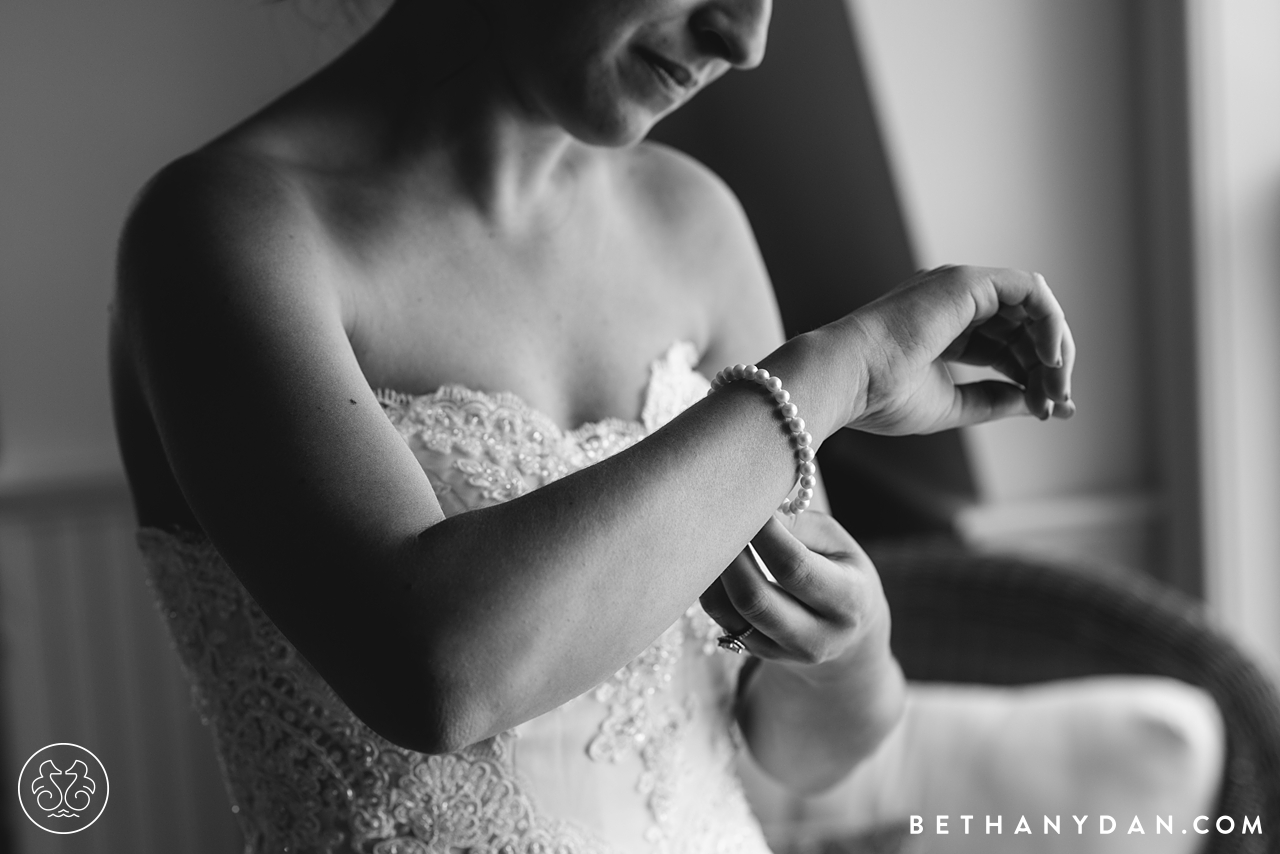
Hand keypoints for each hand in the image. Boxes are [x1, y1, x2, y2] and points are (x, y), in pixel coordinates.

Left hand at [699, 511, 892, 684]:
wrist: (850, 627)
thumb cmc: (841, 568)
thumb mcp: (836, 541)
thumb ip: (800, 526)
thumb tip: (755, 512)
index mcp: (849, 599)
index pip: (793, 567)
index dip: (763, 535)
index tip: (744, 503)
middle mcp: (818, 636)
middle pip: (755, 599)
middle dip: (729, 556)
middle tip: (716, 519)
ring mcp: (786, 651)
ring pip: (732, 613)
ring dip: (714, 574)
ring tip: (709, 537)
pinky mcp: (761, 653)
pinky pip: (723, 621)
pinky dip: (711, 589)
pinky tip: (710, 562)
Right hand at [831, 265, 1075, 434]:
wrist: (849, 379)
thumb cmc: (882, 396)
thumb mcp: (952, 404)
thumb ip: (994, 400)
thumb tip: (1034, 404)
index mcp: (944, 329)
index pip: (1005, 347)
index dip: (1032, 377)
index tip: (1049, 411)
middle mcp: (954, 303)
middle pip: (1024, 329)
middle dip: (1048, 369)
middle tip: (1058, 406)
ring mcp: (961, 288)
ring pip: (1034, 308)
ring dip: (1054, 350)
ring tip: (1055, 390)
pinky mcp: (967, 282)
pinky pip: (1030, 290)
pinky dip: (1050, 322)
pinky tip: (1050, 360)